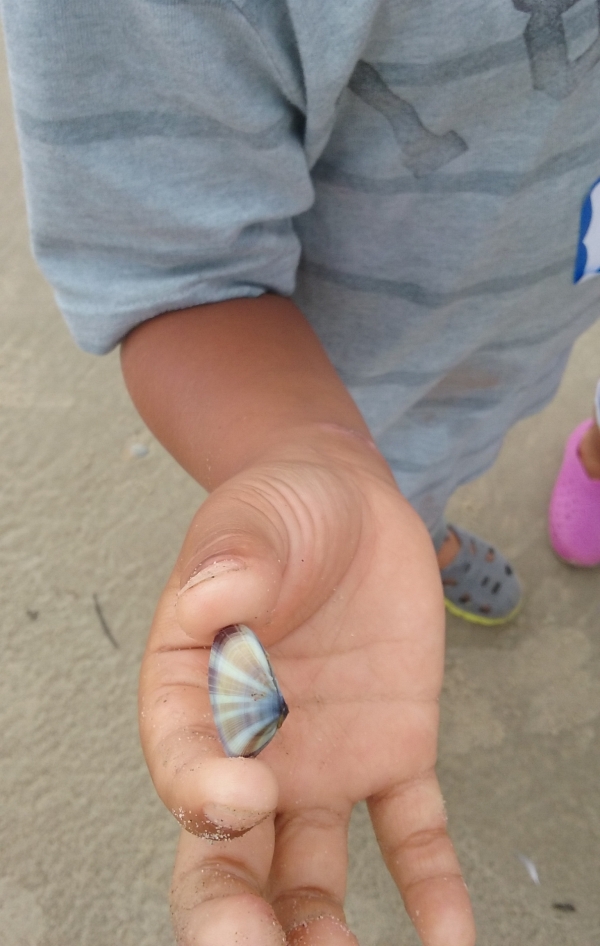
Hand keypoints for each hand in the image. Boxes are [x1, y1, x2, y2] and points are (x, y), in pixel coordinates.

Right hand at [139, 426, 474, 945]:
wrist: (347, 501)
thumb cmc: (278, 511)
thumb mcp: (249, 521)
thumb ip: (229, 563)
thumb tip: (212, 598)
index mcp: (194, 694)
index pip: (181, 766)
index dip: (203, 795)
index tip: (245, 792)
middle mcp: (250, 746)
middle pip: (229, 857)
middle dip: (235, 921)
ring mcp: (322, 758)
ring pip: (311, 871)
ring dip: (321, 931)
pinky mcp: (392, 751)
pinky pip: (411, 830)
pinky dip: (431, 886)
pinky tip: (449, 938)